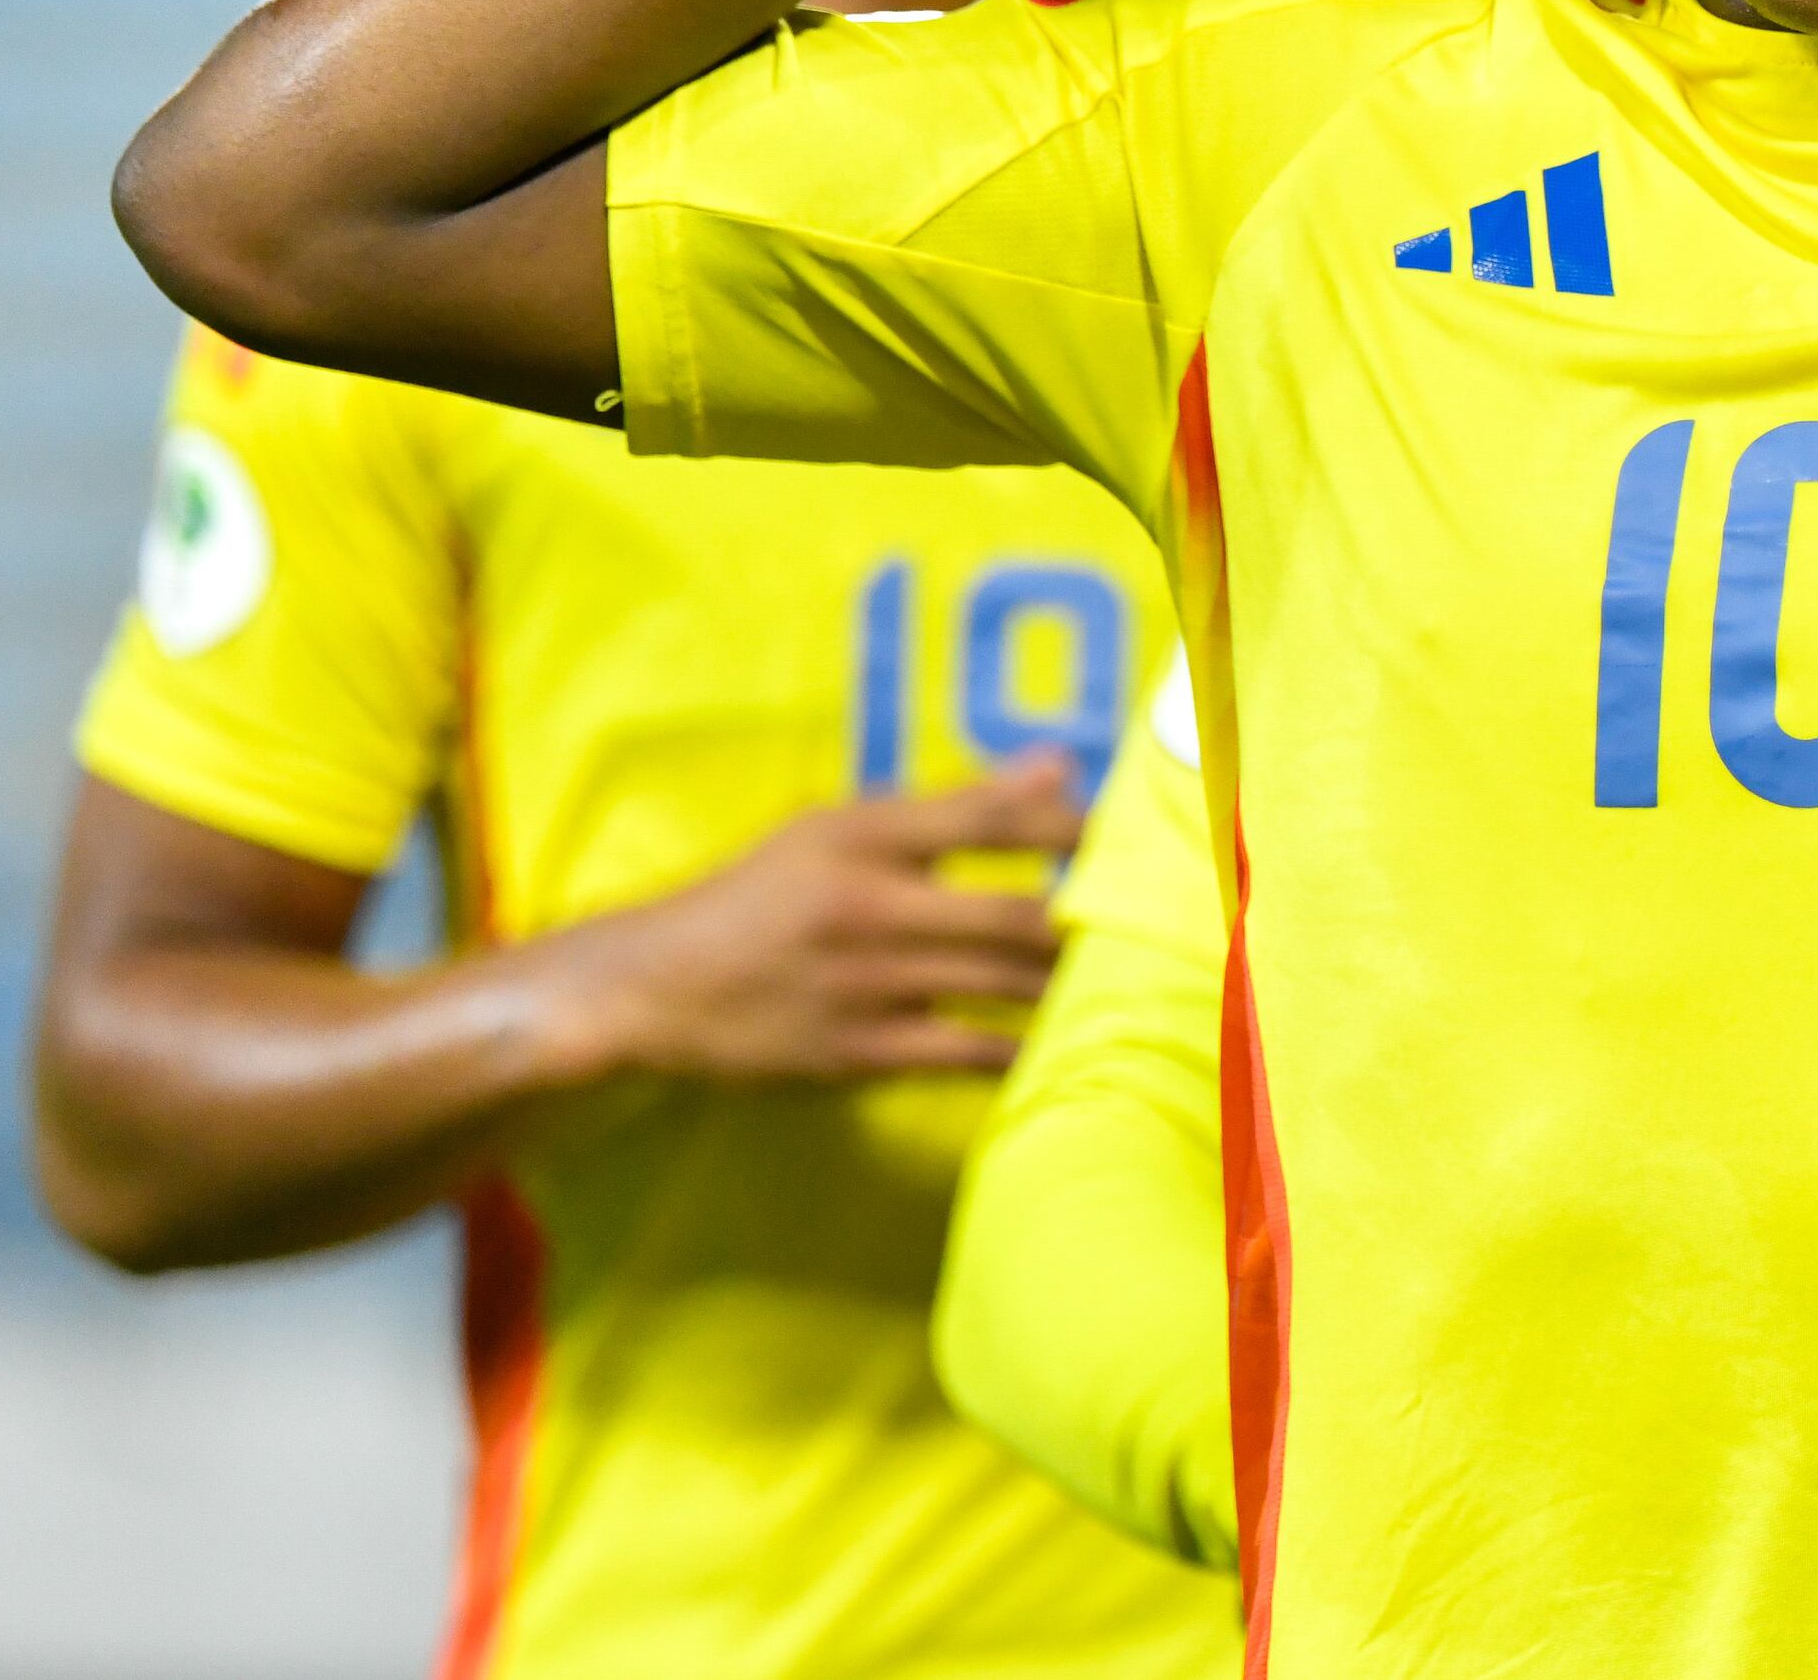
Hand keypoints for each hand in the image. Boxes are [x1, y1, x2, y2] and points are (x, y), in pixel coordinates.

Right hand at [541, 760, 1088, 1085]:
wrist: (655, 986)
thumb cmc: (761, 895)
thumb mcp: (840, 827)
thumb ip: (954, 805)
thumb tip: (1061, 765)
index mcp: (865, 832)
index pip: (993, 820)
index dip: (1077, 830)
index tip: (1140, 836)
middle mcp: (871, 904)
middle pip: (1014, 914)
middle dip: (1092, 926)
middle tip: (1162, 927)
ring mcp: (867, 985)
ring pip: (1001, 988)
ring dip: (1071, 988)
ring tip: (1136, 981)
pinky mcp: (860, 1053)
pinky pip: (966, 1052)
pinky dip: (1024, 1049)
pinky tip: (1073, 1046)